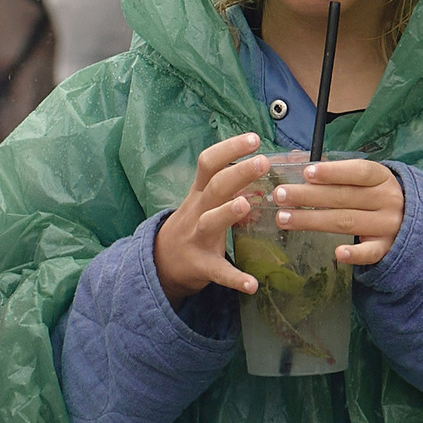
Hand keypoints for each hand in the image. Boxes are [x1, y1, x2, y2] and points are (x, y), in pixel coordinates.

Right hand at [153, 133, 272, 304]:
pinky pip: (218, 272)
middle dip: (238, 172)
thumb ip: (226, 185)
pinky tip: (252, 284)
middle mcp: (196, 211)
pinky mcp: (201, 266)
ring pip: (210, 222)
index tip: (253, 138)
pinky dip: (235, 279)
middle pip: (215, 187)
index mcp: (198, 194)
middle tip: (262, 161)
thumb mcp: (201, 201)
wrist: (159, 264)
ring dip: (227, 212)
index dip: (229, 148)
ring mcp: (197, 238)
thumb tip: (258, 165)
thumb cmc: (189, 226)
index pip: (209, 163)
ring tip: (246, 203)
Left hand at [270, 158, 405, 266]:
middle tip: (280, 196)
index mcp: (381, 177)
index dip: (332, 172)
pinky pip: (370, 252)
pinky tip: (338, 253)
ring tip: (285, 218)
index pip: (358, 171)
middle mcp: (386, 199)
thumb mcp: (364, 178)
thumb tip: (293, 159)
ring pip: (347, 222)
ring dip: (313, 220)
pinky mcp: (386, 247)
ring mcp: (387, 224)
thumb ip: (333, 171)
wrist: (412, 218)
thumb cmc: (376, 193)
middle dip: (309, 196)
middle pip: (344, 197)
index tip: (306, 173)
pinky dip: (355, 253)